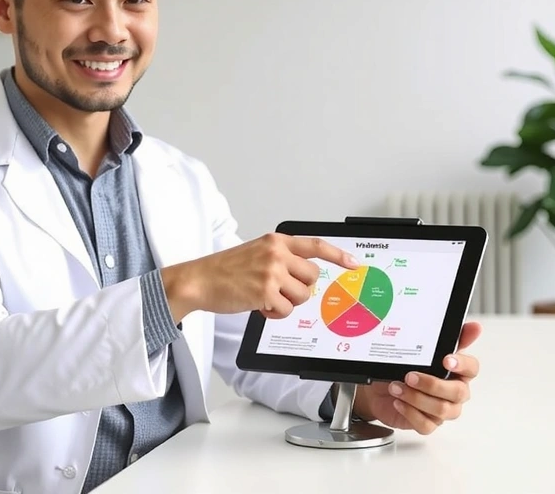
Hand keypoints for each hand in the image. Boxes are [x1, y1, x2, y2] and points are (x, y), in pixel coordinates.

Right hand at [160, 233, 358, 321]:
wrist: (199, 280)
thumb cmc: (224, 269)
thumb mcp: (255, 253)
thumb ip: (280, 258)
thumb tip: (305, 277)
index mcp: (276, 241)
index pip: (316, 245)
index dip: (339, 255)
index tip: (355, 263)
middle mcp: (276, 253)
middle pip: (312, 277)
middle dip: (301, 288)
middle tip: (281, 291)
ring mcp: (271, 272)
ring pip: (302, 296)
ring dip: (287, 303)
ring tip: (266, 297)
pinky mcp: (265, 292)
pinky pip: (286, 311)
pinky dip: (275, 314)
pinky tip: (259, 306)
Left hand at [353, 321, 481, 434]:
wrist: (381, 388)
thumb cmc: (407, 368)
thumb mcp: (425, 350)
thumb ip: (451, 339)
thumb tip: (475, 327)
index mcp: (458, 373)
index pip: (471, 368)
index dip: (461, 365)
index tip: (446, 360)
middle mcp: (454, 393)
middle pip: (457, 393)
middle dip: (432, 384)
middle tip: (410, 375)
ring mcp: (443, 410)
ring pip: (441, 410)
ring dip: (415, 397)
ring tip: (396, 387)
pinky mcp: (428, 424)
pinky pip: (426, 425)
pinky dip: (409, 412)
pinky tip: (398, 402)